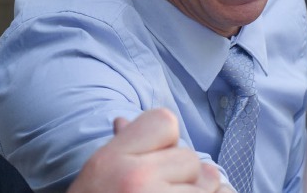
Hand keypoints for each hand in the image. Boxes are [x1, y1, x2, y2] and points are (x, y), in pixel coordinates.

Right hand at [67, 108, 231, 192]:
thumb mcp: (97, 178)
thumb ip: (119, 149)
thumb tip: (123, 120)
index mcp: (111, 161)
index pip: (164, 121)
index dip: (166, 143)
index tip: (155, 164)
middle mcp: (136, 179)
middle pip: (190, 156)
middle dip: (184, 177)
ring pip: (209, 184)